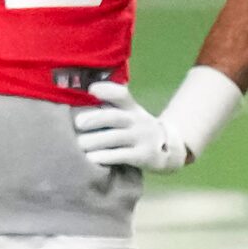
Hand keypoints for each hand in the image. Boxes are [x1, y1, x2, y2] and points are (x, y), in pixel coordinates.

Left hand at [74, 81, 192, 171]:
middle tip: (77, 124)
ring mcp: (140, 138)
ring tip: (79, 145)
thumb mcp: (130, 114)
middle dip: (95, 119)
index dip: (107, 90)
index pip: (121, 94)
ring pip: (115, 138)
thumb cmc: (137, 130)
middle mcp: (136, 120)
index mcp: (131, 108)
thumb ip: (110, 108)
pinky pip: (122, 156)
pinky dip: (105, 157)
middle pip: (114, 117)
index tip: (91, 90)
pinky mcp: (143, 156)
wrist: (170, 149)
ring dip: (95, 141)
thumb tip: (79, 102)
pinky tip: (91, 158)